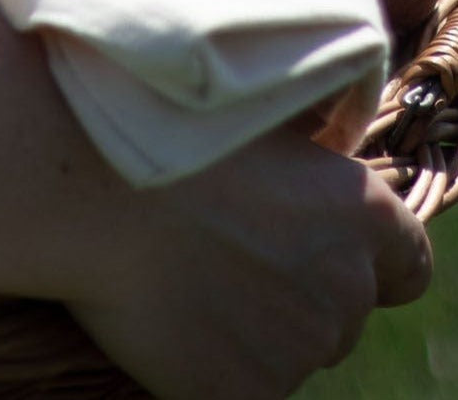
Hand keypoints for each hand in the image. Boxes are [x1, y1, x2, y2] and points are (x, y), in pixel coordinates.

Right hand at [68, 126, 431, 399]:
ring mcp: (297, 349)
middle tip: (214, 252)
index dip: (362, 260)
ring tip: (173, 274)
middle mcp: (344, 286)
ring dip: (244, 325)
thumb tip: (297, 173)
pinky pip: (234, 384)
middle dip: (288, 291)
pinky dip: (202, 361)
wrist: (88, 185)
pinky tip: (156, 310)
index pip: (406, 266)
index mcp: (360, 213)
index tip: (310, 245)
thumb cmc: (159, 127)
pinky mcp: (245, 393)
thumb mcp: (251, 121)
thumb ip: (296, 161)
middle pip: (336, 310)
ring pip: (282, 349)